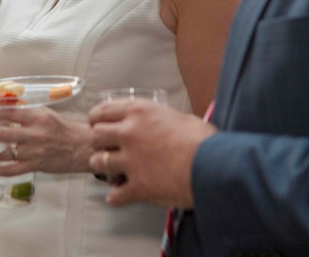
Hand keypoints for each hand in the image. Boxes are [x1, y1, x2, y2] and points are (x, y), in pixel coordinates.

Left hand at [0, 105, 92, 176]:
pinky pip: (13, 169)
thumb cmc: (64, 129)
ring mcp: (35, 151)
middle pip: (5, 133)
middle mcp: (35, 133)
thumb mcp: (46, 114)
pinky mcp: (36, 166)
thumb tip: (5, 109)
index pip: (10, 112)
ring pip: (7, 152)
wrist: (82, 147)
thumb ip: (26, 112)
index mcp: (38, 117)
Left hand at [88, 99, 215, 208]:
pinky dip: (115, 197)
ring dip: (102, 167)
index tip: (97, 123)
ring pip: (97, 163)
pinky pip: (115, 195)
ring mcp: (130, 161)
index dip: (96, 119)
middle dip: (98, 142)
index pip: (102, 111)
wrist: (213, 167)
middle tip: (104, 147)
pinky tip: (118, 196)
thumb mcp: (180, 117)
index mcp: (139, 112)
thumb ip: (161, 119)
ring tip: (110, 171)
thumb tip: (162, 123)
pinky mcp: (137, 186)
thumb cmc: (203, 140)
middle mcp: (129, 133)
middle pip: (95, 136)